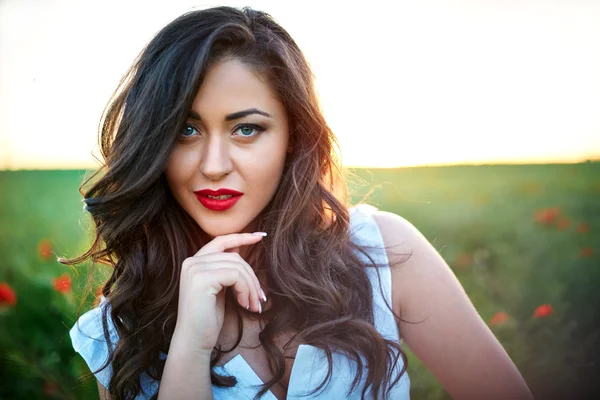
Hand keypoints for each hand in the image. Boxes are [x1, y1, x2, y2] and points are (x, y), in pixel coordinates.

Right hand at [174, 232, 266, 350]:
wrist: (193, 340)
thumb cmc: (207, 318)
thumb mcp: (218, 288)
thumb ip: (224, 269)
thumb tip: (238, 251)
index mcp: (194, 262)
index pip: (221, 241)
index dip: (242, 237)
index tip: (261, 236)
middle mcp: (192, 261)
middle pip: (235, 257)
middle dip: (252, 277)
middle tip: (260, 298)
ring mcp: (195, 268)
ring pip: (238, 266)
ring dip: (251, 287)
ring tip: (253, 305)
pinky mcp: (202, 279)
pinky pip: (236, 276)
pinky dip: (246, 290)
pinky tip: (244, 305)